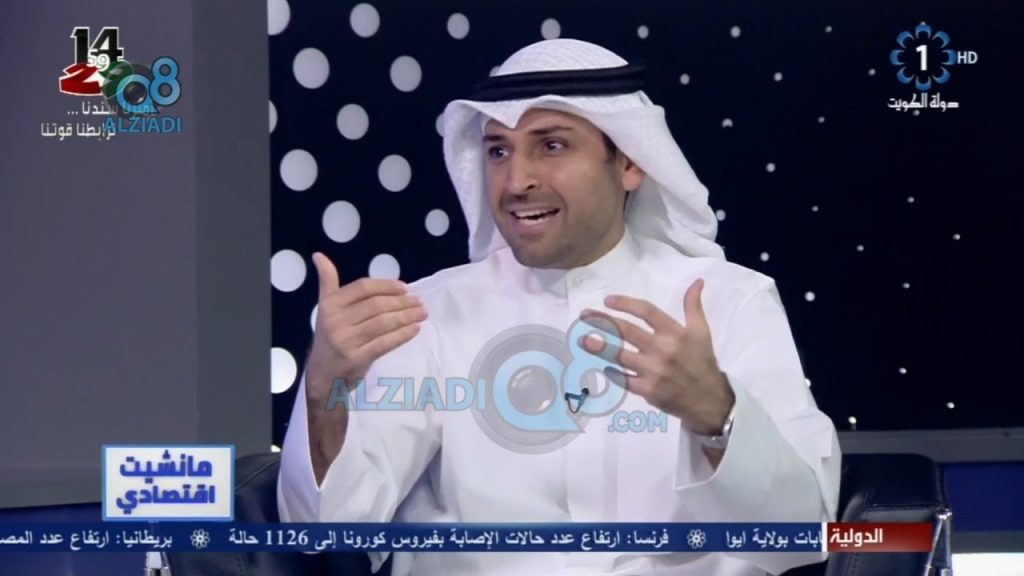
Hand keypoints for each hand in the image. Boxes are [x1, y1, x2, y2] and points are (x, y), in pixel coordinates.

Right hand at [305, 252, 427, 402]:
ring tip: (422, 313)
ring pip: (383, 323)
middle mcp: (335, 321)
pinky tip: (415, 329)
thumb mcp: (326, 309)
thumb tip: (319, 255)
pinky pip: (385, 343)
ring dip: (407, 316)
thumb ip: (327, 282)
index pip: (363, 288)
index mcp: (330, 304)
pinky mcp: (357, 358)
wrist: (322, 375)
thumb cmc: (330, 338)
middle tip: (419, 302)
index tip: (405, 288)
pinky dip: (403, 335)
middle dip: (402, 302)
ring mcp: (346, 340)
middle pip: (376, 305)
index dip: (387, 286)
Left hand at [580, 279, 733, 434]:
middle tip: (585, 316)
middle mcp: (663, 349)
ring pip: (620, 356)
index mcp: (675, 333)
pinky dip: (612, 373)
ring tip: (582, 340)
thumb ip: (693, 306)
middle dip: (603, 322)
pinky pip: (624, 380)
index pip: (647, 312)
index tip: (608, 300)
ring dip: (599, 347)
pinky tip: (602, 367)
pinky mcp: (648, 390)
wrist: (710, 400)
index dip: (626, 304)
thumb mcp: (702, 332)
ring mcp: (654, 371)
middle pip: (627, 331)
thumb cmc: (703, 362)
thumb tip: (697, 282)